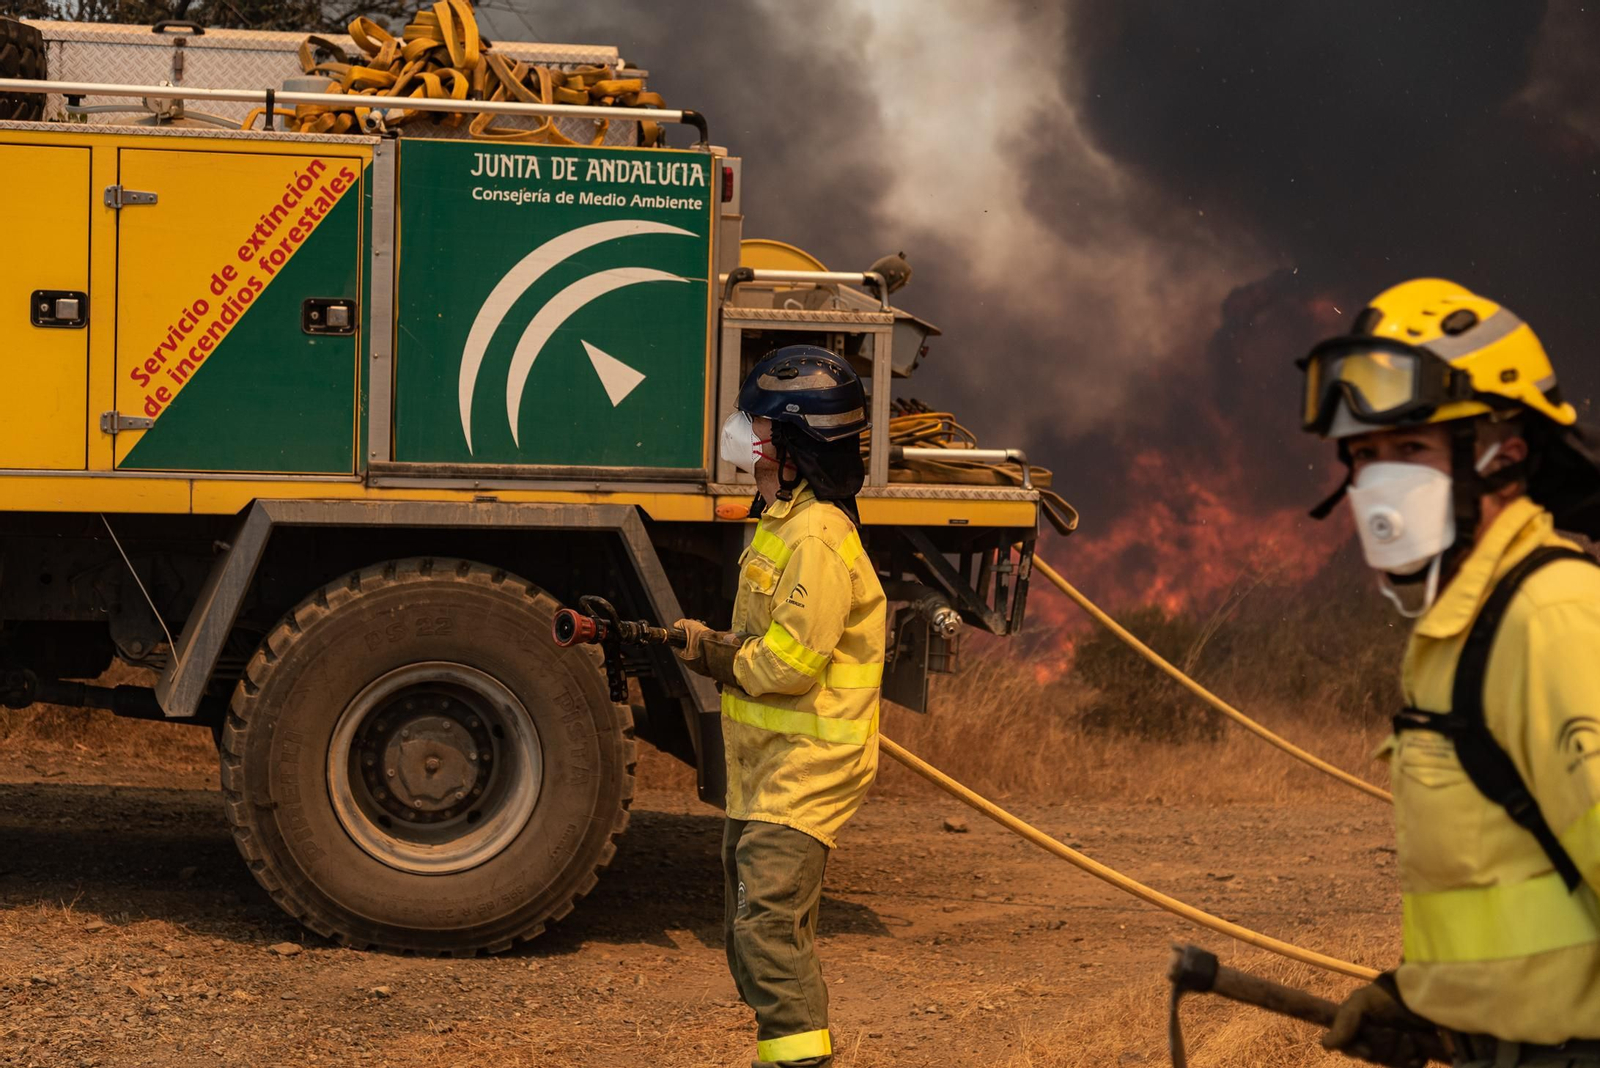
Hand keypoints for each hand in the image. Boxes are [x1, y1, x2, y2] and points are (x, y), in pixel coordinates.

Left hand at [673, 619, 743, 686]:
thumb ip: (683, 624)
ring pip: (699, 651)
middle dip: (692, 636)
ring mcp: (703, 667)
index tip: (685, 628)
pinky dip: (709, 647)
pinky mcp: (713, 666)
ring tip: (707, 631)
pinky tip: (713, 639)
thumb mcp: (692, 627)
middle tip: (698, 628)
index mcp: (685, 658)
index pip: (677, 645)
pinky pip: (708, 655)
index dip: (680, 634)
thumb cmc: (705, 640)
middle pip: (689, 647)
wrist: (724, 651)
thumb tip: (677, 624)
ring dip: (702, 640)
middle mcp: (693, 665)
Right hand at [1321, 977, 1435, 1067]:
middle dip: (1383, 1048)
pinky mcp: (1417, 1054)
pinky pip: (1409, 1067)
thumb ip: (1345, 1021)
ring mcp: (1397, 1045)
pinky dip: (1414, 1061)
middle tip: (1395, 1034)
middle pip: (1372, 1056)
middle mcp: (1376, 1035)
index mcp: (1360, 1022)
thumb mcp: (1363, 1001)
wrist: (1430, 996)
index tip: (1367, 1051)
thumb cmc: (1393, 995)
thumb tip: (1326, 1045)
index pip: (1348, 1045)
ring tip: (1411, 1038)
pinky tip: (1419, 1051)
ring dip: (1401, 1053)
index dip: (1355, 1050)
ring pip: (1390, 1062)